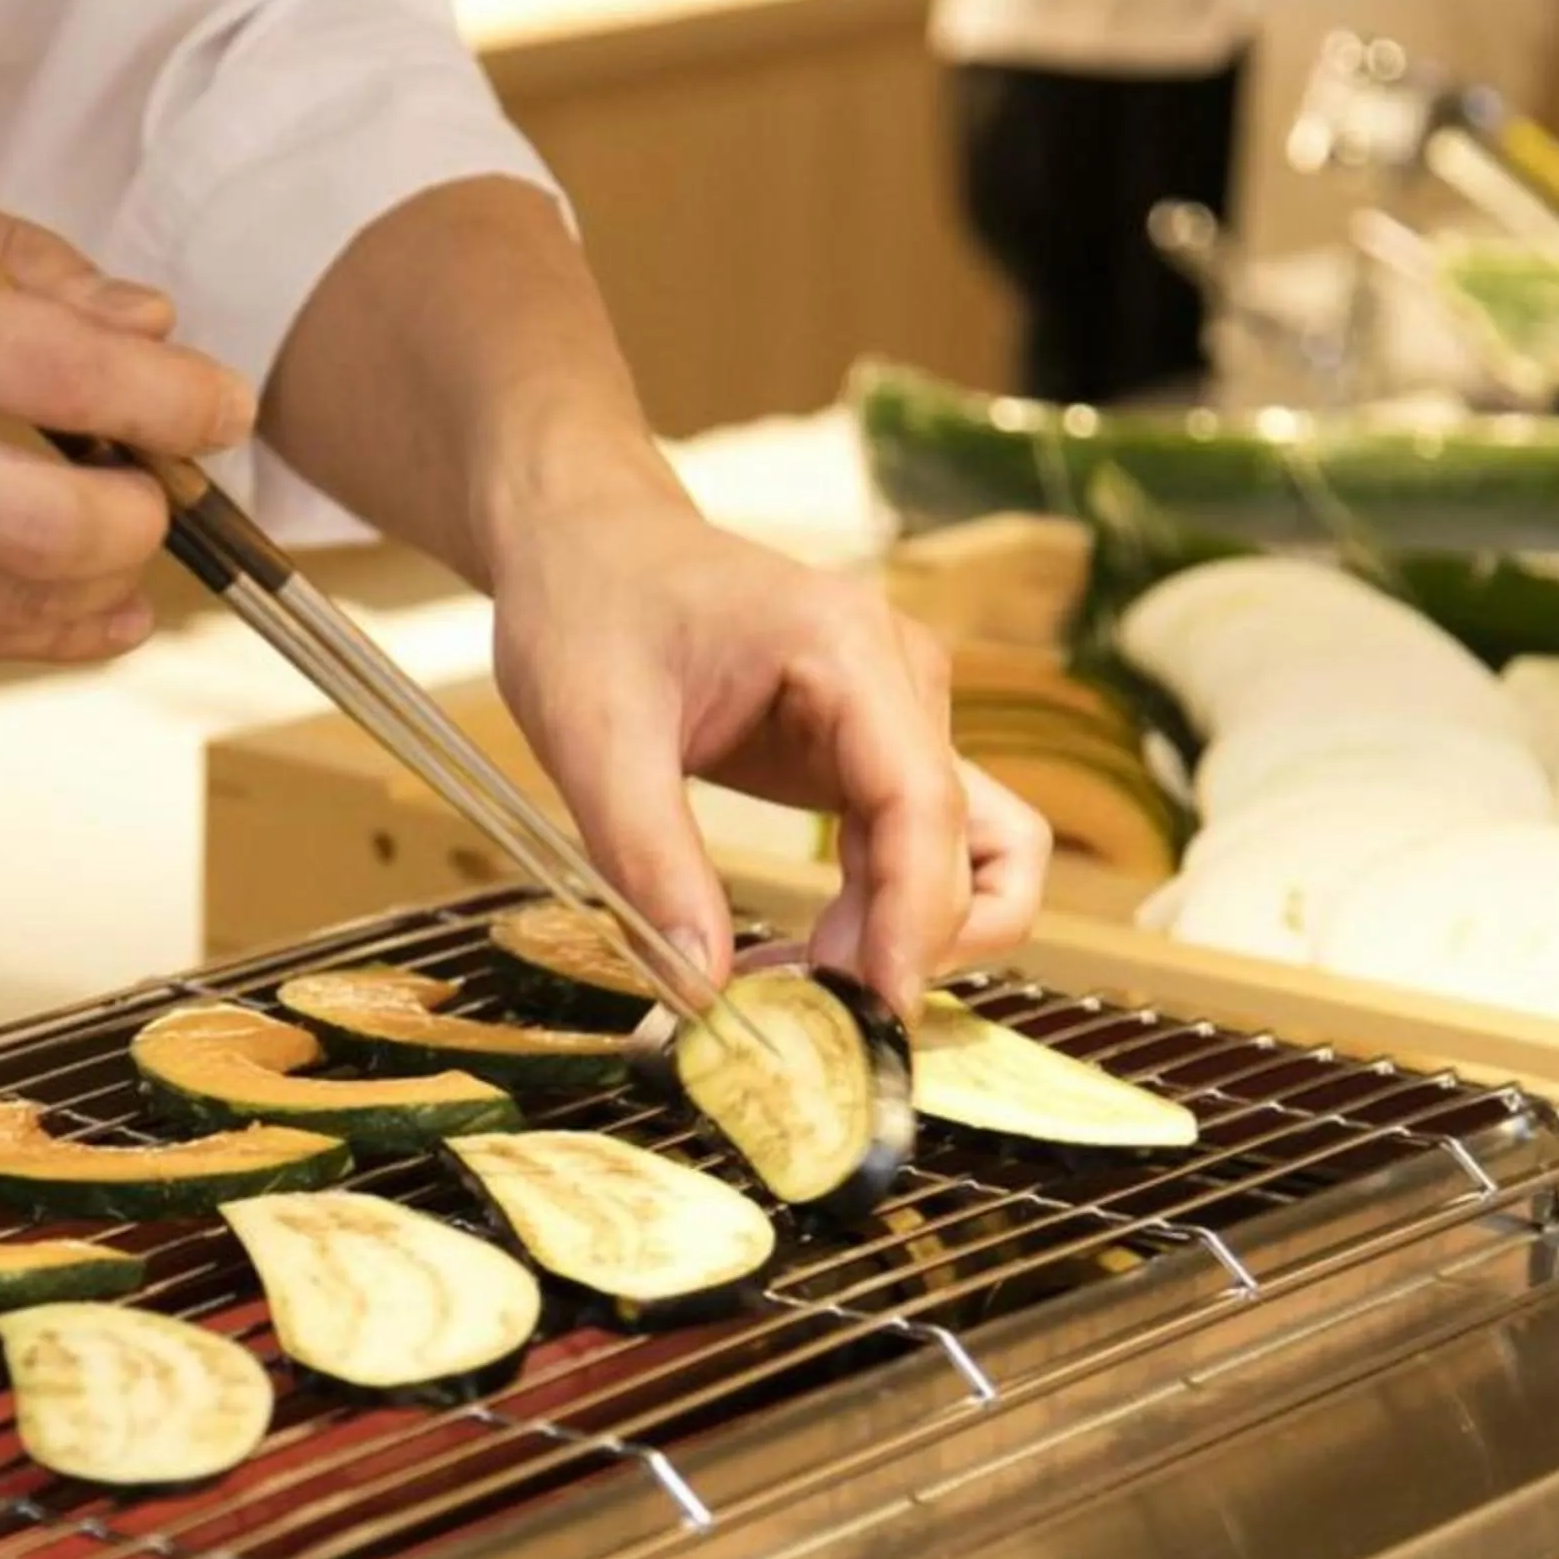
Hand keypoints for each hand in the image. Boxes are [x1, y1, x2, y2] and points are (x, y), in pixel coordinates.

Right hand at [0, 172, 252, 659]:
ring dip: (105, 579)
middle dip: (144, 517)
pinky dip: (44, 628)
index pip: (59, 367)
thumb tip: (146, 324)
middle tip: (163, 485)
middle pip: (53, 526)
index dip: (173, 400)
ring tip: (125, 536)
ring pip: (15, 602)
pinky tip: (87, 608)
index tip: (221, 404)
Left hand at [486, 463, 1049, 1016]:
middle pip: (974, 842)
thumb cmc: (586, 609)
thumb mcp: (591, 737)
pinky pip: (910, 854)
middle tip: (809, 1014)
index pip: (924, 801)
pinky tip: (791, 954)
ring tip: (793, 987)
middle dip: (913, 942)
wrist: (585, 544)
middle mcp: (900, 680)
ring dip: (904, 938)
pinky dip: (873, 918)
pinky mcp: (869, 756)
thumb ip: (648, 859)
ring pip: (965, 858)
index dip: (919, 918)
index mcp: (846, 650)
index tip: (877, 1009)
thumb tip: (700, 987)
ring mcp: (898, 718)